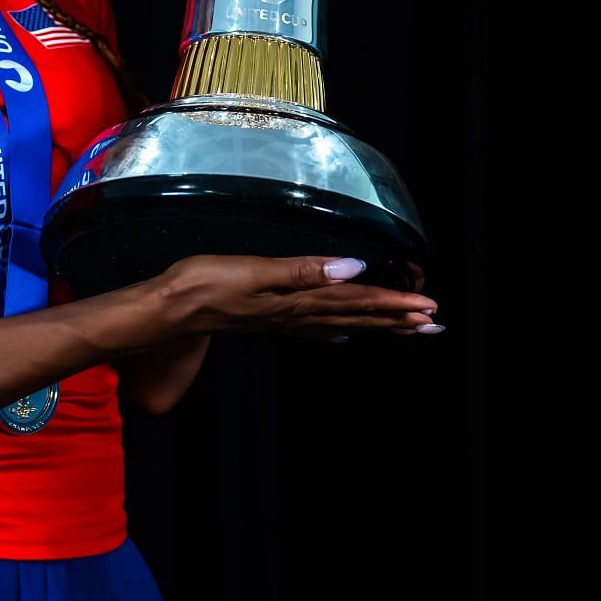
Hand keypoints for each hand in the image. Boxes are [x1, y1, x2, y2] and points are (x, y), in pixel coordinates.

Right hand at [151, 253, 440, 340]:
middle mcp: (295, 312)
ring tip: (405, 329)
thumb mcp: (256, 270)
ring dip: (376, 324)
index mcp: (298, 299)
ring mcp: (281, 318)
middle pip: (357, 316)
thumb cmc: (204, 285)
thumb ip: (305, 270)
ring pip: (341, 321)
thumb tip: (353, 267)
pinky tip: (342, 333)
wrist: (167, 309)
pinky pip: (311, 326)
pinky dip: (334, 328)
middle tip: (434, 324)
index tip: (429, 307)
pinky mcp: (266, 317)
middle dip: (398, 319)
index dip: (395, 302)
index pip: (357, 299)